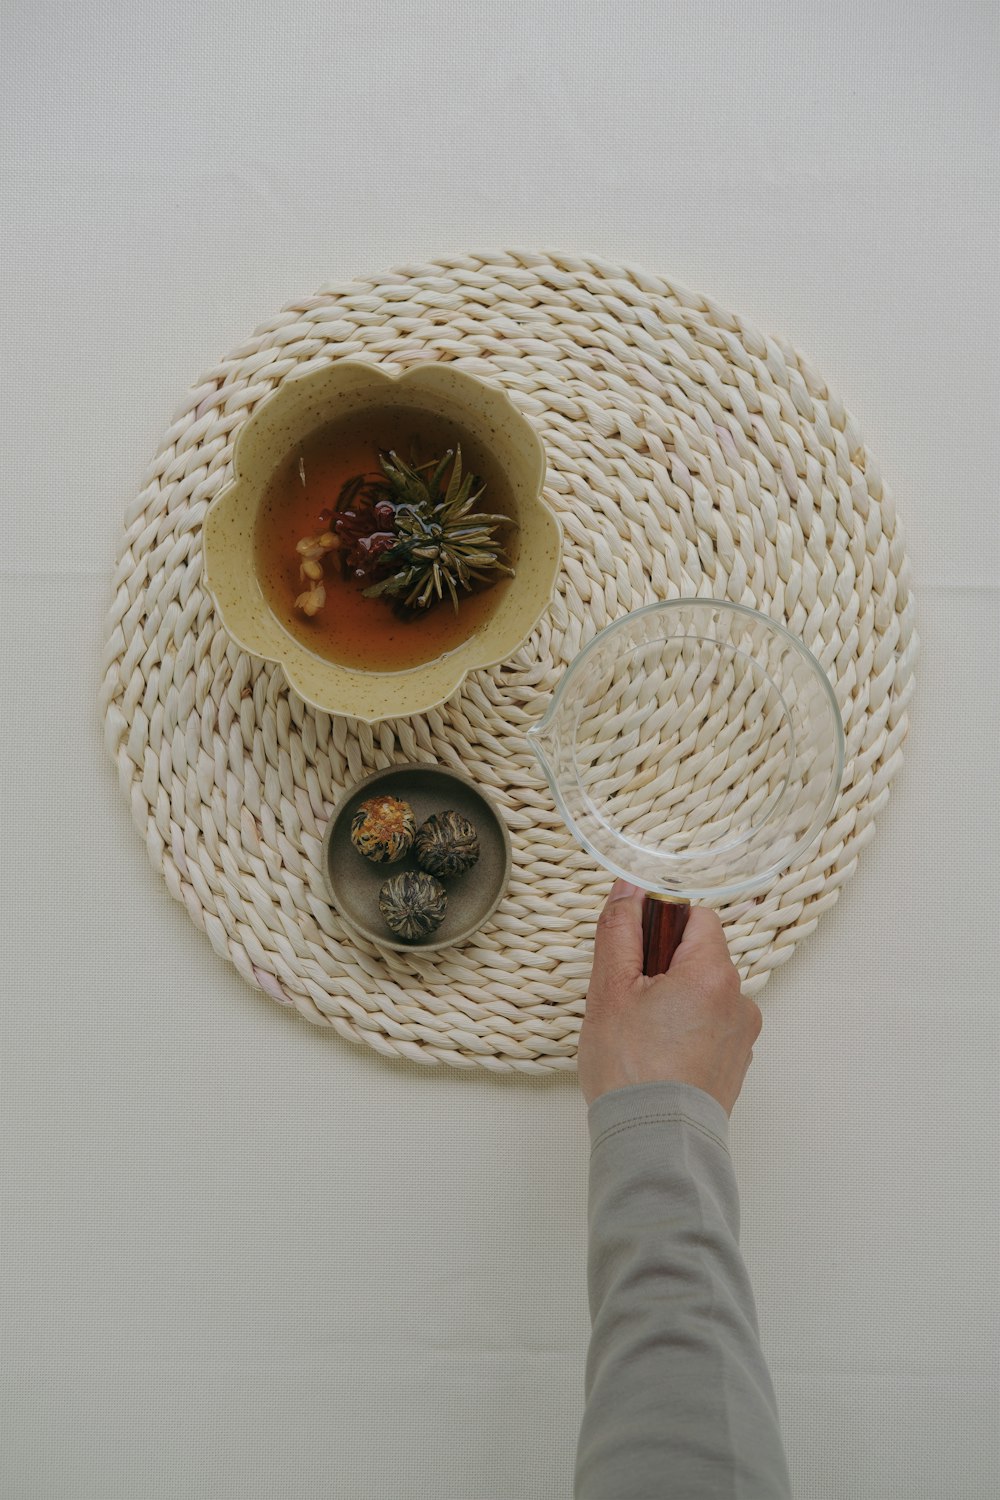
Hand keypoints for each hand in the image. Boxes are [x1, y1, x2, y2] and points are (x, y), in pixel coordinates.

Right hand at [578, 881, 762, 1114]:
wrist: (655, 1142)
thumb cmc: (631, 1069)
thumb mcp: (610, 990)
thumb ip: (620, 931)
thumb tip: (629, 889)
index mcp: (713, 972)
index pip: (696, 916)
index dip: (659, 925)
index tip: (633, 953)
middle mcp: (740, 999)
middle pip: (699, 956)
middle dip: (661, 968)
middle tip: (628, 1000)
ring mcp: (742, 1034)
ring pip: (703, 994)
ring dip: (674, 1001)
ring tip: (640, 1035)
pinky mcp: (736, 1063)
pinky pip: (710, 1027)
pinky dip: (686, 1031)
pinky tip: (657, 1056)